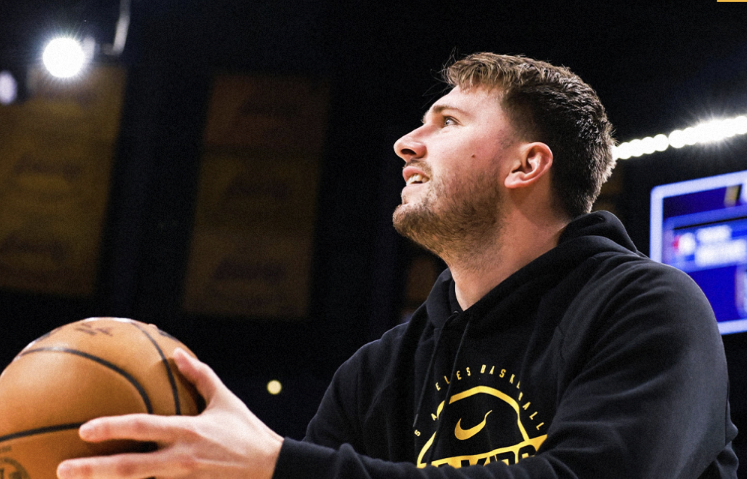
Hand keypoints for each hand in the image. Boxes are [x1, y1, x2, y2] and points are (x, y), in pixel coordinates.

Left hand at [57, 348, 283, 478]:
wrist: (271, 468)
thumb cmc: (246, 431)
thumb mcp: (225, 400)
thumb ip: (199, 376)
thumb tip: (176, 354)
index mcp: (188, 430)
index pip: (143, 427)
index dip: (112, 428)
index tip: (84, 429)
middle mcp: (181, 459)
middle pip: (129, 467)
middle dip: (93, 470)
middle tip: (62, 469)